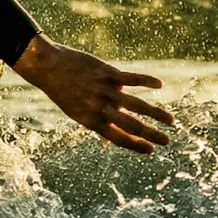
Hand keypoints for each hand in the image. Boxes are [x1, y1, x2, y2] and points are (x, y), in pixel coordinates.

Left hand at [11, 34, 175, 153]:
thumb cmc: (63, 91)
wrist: (47, 67)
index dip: (135, 146)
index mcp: (90, 120)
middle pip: (130, 125)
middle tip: (167, 141)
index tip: (151, 150)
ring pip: (136, 105)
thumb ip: (95, 123)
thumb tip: (107, 142)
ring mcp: (104, 90)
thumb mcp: (75, 112)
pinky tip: (160, 84)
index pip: (117, 138)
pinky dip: (146, 81)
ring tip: (171, 121)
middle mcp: (98, 107)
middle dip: (151, 135)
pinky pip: (131, 78)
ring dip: (156, 114)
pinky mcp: (107, 73)